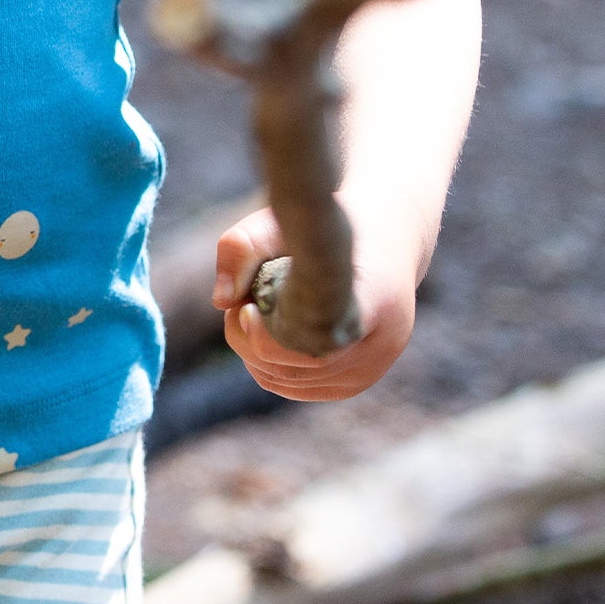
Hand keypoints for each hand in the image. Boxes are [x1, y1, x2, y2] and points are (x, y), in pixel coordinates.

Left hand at [211, 205, 416, 400]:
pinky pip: (297, 387)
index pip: (316, 335)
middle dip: (250, 341)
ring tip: (251, 315)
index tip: (245, 307)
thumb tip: (221, 300)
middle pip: (298, 365)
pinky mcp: (359, 381)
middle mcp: (383, 342)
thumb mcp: (283, 216)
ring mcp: (375, 367)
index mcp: (376, 297)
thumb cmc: (327, 224)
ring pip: (291, 381)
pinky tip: (263, 335)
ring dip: (254, 354)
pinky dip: (267, 366)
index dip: (269, 332)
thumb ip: (243, 247)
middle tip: (238, 306)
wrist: (383, 238)